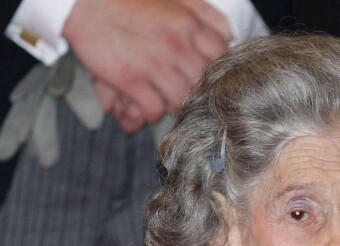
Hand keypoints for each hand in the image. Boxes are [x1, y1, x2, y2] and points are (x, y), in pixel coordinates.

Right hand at [63, 0, 230, 130]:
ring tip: (165, 99)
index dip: (217, 67)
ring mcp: (153, 64)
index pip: (220, 55)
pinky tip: (146, 105)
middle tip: (184, 91)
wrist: (83, 1)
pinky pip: (153, 110)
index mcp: (187, 23)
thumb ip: (202, 12)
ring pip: (180, 100)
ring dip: (174, 104)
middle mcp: (175, 45)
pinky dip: (151, 113)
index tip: (207, 72)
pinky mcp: (130, 80)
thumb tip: (229, 32)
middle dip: (195, 89)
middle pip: (202, 83)